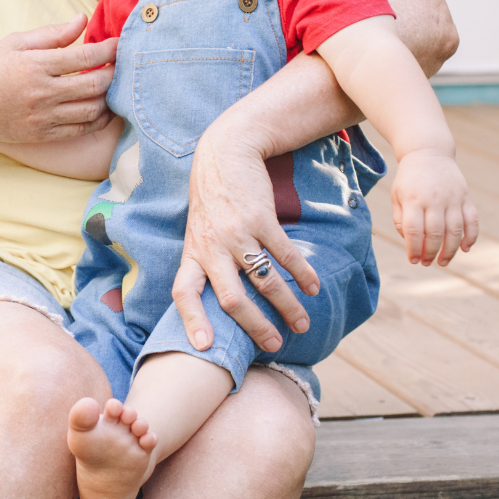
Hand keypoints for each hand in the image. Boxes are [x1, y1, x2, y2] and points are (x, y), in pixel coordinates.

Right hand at [0, 15, 117, 143]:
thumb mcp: (15, 44)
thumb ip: (52, 34)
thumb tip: (82, 19)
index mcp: (35, 64)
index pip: (84, 55)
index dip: (108, 49)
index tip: (120, 44)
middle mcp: (41, 92)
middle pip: (94, 83)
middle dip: (115, 74)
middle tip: (122, 66)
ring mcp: (43, 116)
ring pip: (91, 109)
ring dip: (109, 97)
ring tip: (113, 86)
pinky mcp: (42, 134)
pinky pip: (80, 129)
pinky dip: (98, 119)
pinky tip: (102, 108)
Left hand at [173, 121, 321, 353]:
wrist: (224, 152)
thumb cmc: (211, 198)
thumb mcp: (198, 231)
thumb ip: (205, 261)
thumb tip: (219, 301)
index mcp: (193, 252)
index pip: (184, 292)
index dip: (192, 319)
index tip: (204, 346)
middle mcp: (212, 247)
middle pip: (231, 298)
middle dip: (255, 327)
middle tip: (275, 346)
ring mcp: (237, 233)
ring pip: (264, 281)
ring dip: (287, 306)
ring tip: (302, 324)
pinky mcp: (261, 219)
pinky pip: (285, 255)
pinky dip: (302, 274)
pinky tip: (314, 288)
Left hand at [391, 150, 478, 265]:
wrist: (428, 153)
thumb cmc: (409, 179)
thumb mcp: (397, 196)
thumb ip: (400, 219)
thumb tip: (410, 242)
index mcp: (413, 199)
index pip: (413, 230)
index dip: (413, 248)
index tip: (413, 260)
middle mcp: (434, 199)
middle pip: (434, 233)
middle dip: (430, 253)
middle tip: (426, 264)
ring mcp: (452, 198)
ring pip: (455, 230)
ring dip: (450, 250)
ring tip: (443, 262)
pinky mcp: (466, 197)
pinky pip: (472, 221)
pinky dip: (471, 237)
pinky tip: (465, 249)